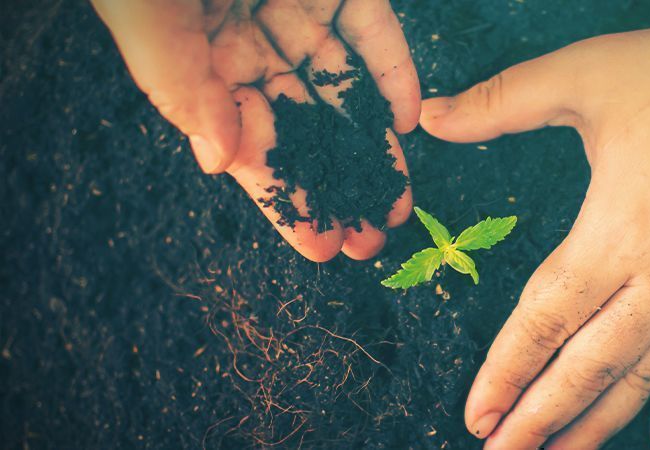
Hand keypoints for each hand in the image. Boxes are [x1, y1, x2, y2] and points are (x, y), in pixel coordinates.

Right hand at [91, 0, 417, 260]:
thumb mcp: (148, 14)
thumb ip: (178, 84)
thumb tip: (219, 161)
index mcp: (197, 62)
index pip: (248, 146)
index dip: (286, 199)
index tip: (322, 247)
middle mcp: (247, 44)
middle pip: (303, 129)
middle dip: (339, 185)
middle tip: (373, 239)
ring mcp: (294, 10)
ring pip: (341, 91)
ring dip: (372, 145)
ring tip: (399, 201)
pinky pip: (369, 33)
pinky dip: (389, 72)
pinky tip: (404, 118)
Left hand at [421, 1, 649, 447]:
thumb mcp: (580, 77)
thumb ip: (499, 104)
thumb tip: (431, 116)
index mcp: (614, 234)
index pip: (545, 323)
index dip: (506, 373)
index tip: (477, 416)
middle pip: (590, 368)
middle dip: (542, 418)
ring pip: (646, 377)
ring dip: (600, 423)